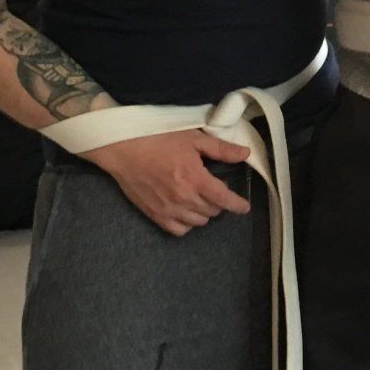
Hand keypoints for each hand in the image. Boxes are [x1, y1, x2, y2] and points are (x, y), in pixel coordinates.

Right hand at [86, 130, 252, 236]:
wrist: (123, 148)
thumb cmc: (158, 139)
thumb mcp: (192, 138)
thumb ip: (221, 149)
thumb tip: (245, 154)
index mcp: (195, 178)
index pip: (224, 199)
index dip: (238, 205)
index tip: (244, 206)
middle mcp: (184, 198)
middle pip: (213, 211)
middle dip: (218, 202)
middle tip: (213, 189)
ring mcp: (168, 209)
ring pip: (198, 222)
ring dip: (204, 212)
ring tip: (199, 199)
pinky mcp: (155, 215)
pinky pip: (179, 230)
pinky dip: (187, 224)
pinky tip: (186, 212)